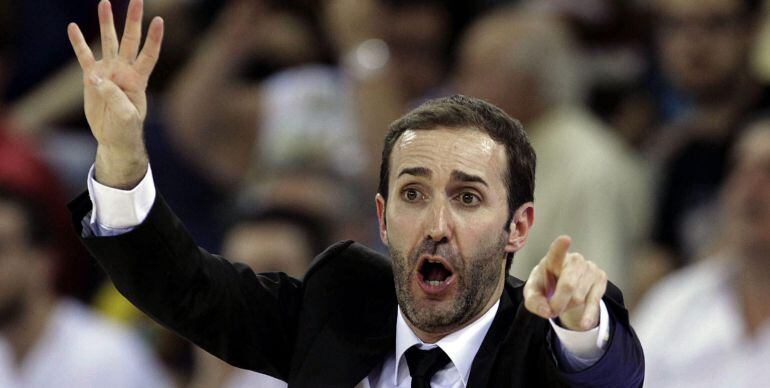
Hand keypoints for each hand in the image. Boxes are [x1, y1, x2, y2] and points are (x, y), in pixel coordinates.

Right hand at [67, 0, 163, 187]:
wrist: (114, 138)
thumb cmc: (127, 129)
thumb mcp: (126, 116)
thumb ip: (113, 96)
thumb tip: (96, 77)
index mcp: (138, 79)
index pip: (149, 53)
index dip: (154, 38)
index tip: (159, 20)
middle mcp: (125, 70)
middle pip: (129, 40)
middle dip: (133, 20)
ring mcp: (108, 71)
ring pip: (108, 42)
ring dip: (106, 23)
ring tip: (104, 2)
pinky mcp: (91, 78)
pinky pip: (84, 57)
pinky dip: (79, 43)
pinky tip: (73, 28)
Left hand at [523, 236, 607, 330]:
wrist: (563, 290)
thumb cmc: (546, 287)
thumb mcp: (533, 294)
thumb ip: (533, 302)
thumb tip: (546, 310)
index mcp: (553, 259)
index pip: (556, 251)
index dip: (560, 246)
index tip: (565, 239)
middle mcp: (574, 259)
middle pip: (568, 285)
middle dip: (558, 303)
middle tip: (552, 310)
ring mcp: (589, 267)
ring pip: (579, 296)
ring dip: (568, 307)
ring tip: (563, 304)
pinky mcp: (601, 278)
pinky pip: (594, 301)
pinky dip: (587, 314)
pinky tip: (584, 323)